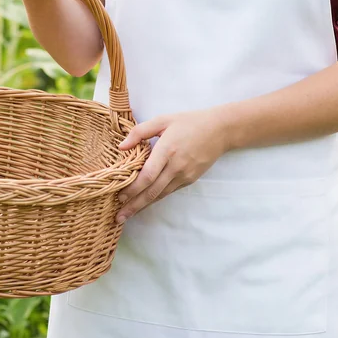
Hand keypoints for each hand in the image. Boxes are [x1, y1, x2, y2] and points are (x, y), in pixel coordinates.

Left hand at [115, 108, 228, 223]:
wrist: (219, 130)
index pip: (147, 175)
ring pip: (160, 195)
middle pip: (152, 191)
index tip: (119, 196)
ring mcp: (184, 175)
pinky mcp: (190, 180)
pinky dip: (156, 198)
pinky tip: (146, 202)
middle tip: (119, 217)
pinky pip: (169, 191)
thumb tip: (121, 146)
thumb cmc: (189, 122)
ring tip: (128, 214)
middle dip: (134, 205)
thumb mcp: (163, 120)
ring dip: (143, 206)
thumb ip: (140, 132)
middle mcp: (176, 166)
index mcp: (167, 150)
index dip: (132, 188)